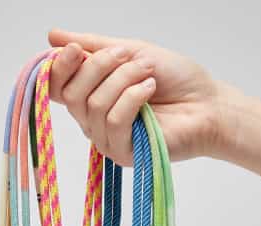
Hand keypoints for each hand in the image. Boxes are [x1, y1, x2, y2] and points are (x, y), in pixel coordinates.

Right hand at [48, 29, 229, 165]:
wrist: (208, 104)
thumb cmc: (175, 79)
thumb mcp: (131, 51)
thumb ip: (93, 46)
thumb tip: (52, 36)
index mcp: (91, 97)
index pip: (56, 89)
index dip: (59, 68)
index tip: (76, 49)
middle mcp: (94, 122)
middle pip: (71, 96)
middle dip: (99, 67)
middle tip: (130, 56)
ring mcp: (107, 140)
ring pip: (95, 106)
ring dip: (124, 80)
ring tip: (149, 75)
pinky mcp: (124, 153)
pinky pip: (114, 122)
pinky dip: (133, 98)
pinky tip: (150, 90)